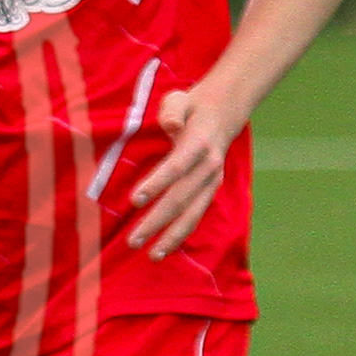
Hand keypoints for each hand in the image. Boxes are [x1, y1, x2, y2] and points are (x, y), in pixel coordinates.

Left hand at [124, 82, 244, 256]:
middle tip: (133, 240)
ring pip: (193, 214)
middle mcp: (209, 166)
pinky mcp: (210, 191)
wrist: (222, 114)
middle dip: (157, 220)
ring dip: (172, 236)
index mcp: (199, 143)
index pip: (177, 166)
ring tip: (152, 255)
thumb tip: (170, 125)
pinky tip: (164, 249)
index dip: (157, 183)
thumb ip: (173, 110)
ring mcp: (212, 181)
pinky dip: (181, 234)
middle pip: (182, 197)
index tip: (134, 200)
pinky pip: (196, 216)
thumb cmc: (191, 107)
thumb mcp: (180, 99)